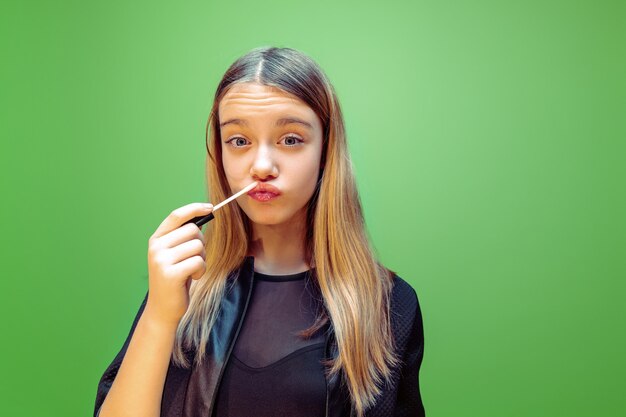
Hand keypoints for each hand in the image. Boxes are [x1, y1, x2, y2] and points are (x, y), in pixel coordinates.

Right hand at [145, 203, 212, 326]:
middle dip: (201, 243)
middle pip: (193, 230)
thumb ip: (183, 237)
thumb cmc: (175, 279)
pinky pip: (198, 261)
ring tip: (192, 270)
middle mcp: (156, 247)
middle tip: (195, 258)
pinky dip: (201, 269)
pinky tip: (193, 277)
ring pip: (198, 246)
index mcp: (156, 239)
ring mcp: (161, 260)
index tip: (210, 207)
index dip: (194, 209)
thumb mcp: (176, 254)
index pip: (176, 216)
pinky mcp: (170, 274)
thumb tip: (202, 216)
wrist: (163, 309)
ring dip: (202, 259)